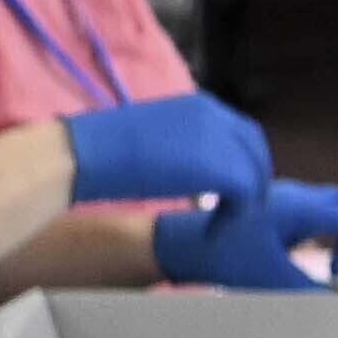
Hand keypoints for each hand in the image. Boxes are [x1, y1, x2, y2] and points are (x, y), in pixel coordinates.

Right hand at [55, 94, 273, 213]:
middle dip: (251, 181)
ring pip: (256, 176)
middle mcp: (216, 116)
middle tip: (235, 210)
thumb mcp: (151, 134)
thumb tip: (188, 163)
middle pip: (256, 151)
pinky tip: (213, 232)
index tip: (229, 187)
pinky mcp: (221, 168)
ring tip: (221, 225)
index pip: (242, 133)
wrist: (82, 155)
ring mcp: (221, 141)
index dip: (241, 161)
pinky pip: (247, 196)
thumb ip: (180, 142)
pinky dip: (235, 218)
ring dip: (243, 203)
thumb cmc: (99, 149)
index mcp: (199, 105)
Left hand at [154, 180, 337, 290]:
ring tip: (329, 264)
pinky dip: (325, 230)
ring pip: (333, 204)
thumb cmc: (225, 257)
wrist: (180, 243)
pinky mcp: (276, 204)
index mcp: (298, 208)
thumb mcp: (271, 278)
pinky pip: (316, 209)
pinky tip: (307, 253)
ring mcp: (285, 196)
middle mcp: (296, 195)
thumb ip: (312, 288)